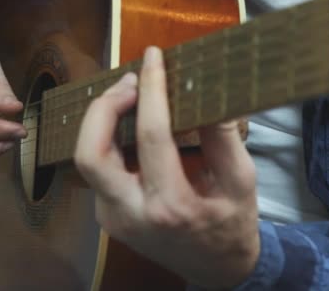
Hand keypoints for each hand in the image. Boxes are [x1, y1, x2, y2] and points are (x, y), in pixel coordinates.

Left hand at [74, 47, 259, 287]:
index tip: (153, 58)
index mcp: (171, 207)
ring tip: (130, 94)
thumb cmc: (232, 226)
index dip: (151, 91)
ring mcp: (112, 218)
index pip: (151, 137)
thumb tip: (206, 92)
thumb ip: (223, 138)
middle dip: (103, 107)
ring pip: (86, 159)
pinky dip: (107, 138)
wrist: (216, 270)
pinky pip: (97, 168)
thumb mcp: (242, 182)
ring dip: (101, 120)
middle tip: (131, 81)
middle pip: (90, 153)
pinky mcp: (106, 215)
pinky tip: (129, 122)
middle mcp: (131, 215)